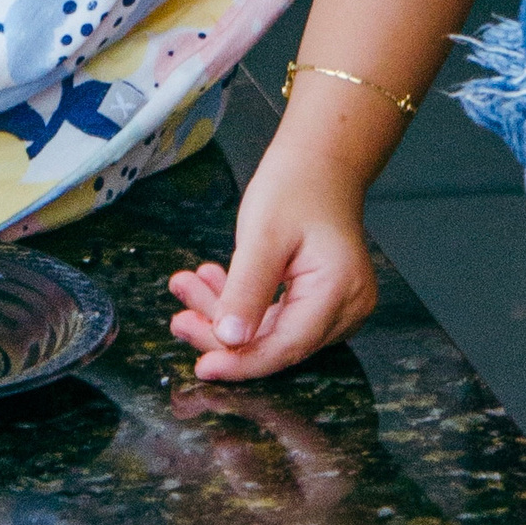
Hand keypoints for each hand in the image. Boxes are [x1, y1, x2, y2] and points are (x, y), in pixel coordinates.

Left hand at [167, 140, 379, 382]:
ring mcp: (337, 306)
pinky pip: (278, 314)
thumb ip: (246, 291)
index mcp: (339, 292)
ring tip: (187, 287)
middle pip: (277, 341)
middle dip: (223, 332)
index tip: (202, 367)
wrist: (320, 158)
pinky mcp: (322, 299)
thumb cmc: (296, 184)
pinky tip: (212, 282)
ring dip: (227, 313)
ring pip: (272, 329)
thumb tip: (228, 341)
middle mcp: (346, 307)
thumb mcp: (262, 234)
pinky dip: (244, 303)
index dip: (242, 363)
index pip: (286, 346)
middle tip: (179, 319)